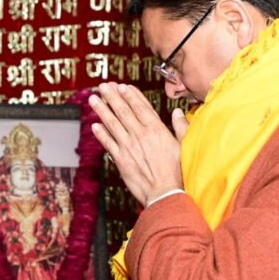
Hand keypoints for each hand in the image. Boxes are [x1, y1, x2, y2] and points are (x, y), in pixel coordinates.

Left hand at [89, 82, 187, 206]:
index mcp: (157, 130)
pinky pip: (108, 143)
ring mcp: (129, 146)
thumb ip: (181, 127)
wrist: (165, 193)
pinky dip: (101, 133)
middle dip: (112, 96)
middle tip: (103, 86)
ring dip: (102, 110)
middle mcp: (140, 135)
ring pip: (112, 123)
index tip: (122, 86)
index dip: (130, 95)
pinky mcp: (121, 159)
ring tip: (93, 99)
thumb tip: (177, 112)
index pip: (141, 107)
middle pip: (123, 111)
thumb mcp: (185, 146)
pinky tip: (94, 125)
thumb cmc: (178, 173)